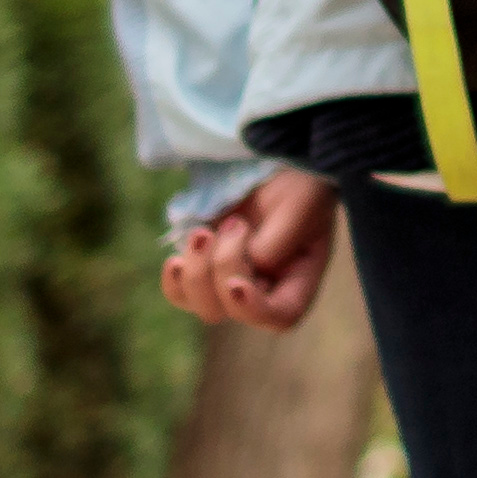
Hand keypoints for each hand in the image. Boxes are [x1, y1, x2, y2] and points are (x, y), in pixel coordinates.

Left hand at [158, 172, 337, 332]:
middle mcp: (266, 290)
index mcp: (298, 279)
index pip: (281, 316)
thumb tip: (246, 266)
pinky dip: (175, 279)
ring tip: (204, 232)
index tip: (236, 284)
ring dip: (196, 271)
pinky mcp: (205, 271)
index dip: (254, 310)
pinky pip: (181, 294)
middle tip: (234, 224)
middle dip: (222, 270)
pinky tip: (176, 258)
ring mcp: (232, 283)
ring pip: (203, 305)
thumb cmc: (298, 182)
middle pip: (233, 312)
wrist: (269, 161)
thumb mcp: (300, 204)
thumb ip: (278, 242)